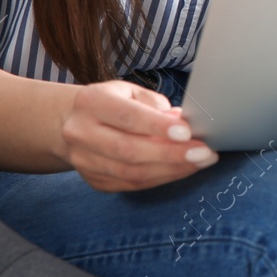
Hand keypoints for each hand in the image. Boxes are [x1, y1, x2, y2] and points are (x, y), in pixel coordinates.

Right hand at [56, 80, 218, 191]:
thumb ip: (155, 105)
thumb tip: (183, 123)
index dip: (159, 127)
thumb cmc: (112, 103)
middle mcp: (82, 133)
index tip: (188, 133)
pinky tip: (181, 170)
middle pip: (129, 150)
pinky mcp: (93, 180)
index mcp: (92, 102)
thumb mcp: (130, 91)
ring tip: (200, 162)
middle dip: (171, 154)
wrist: (72, 123)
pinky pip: (130, 184)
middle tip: (204, 153)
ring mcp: (84, 160)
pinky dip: (160, 178)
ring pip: (130, 172)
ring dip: (170, 170)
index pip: (128, 117)